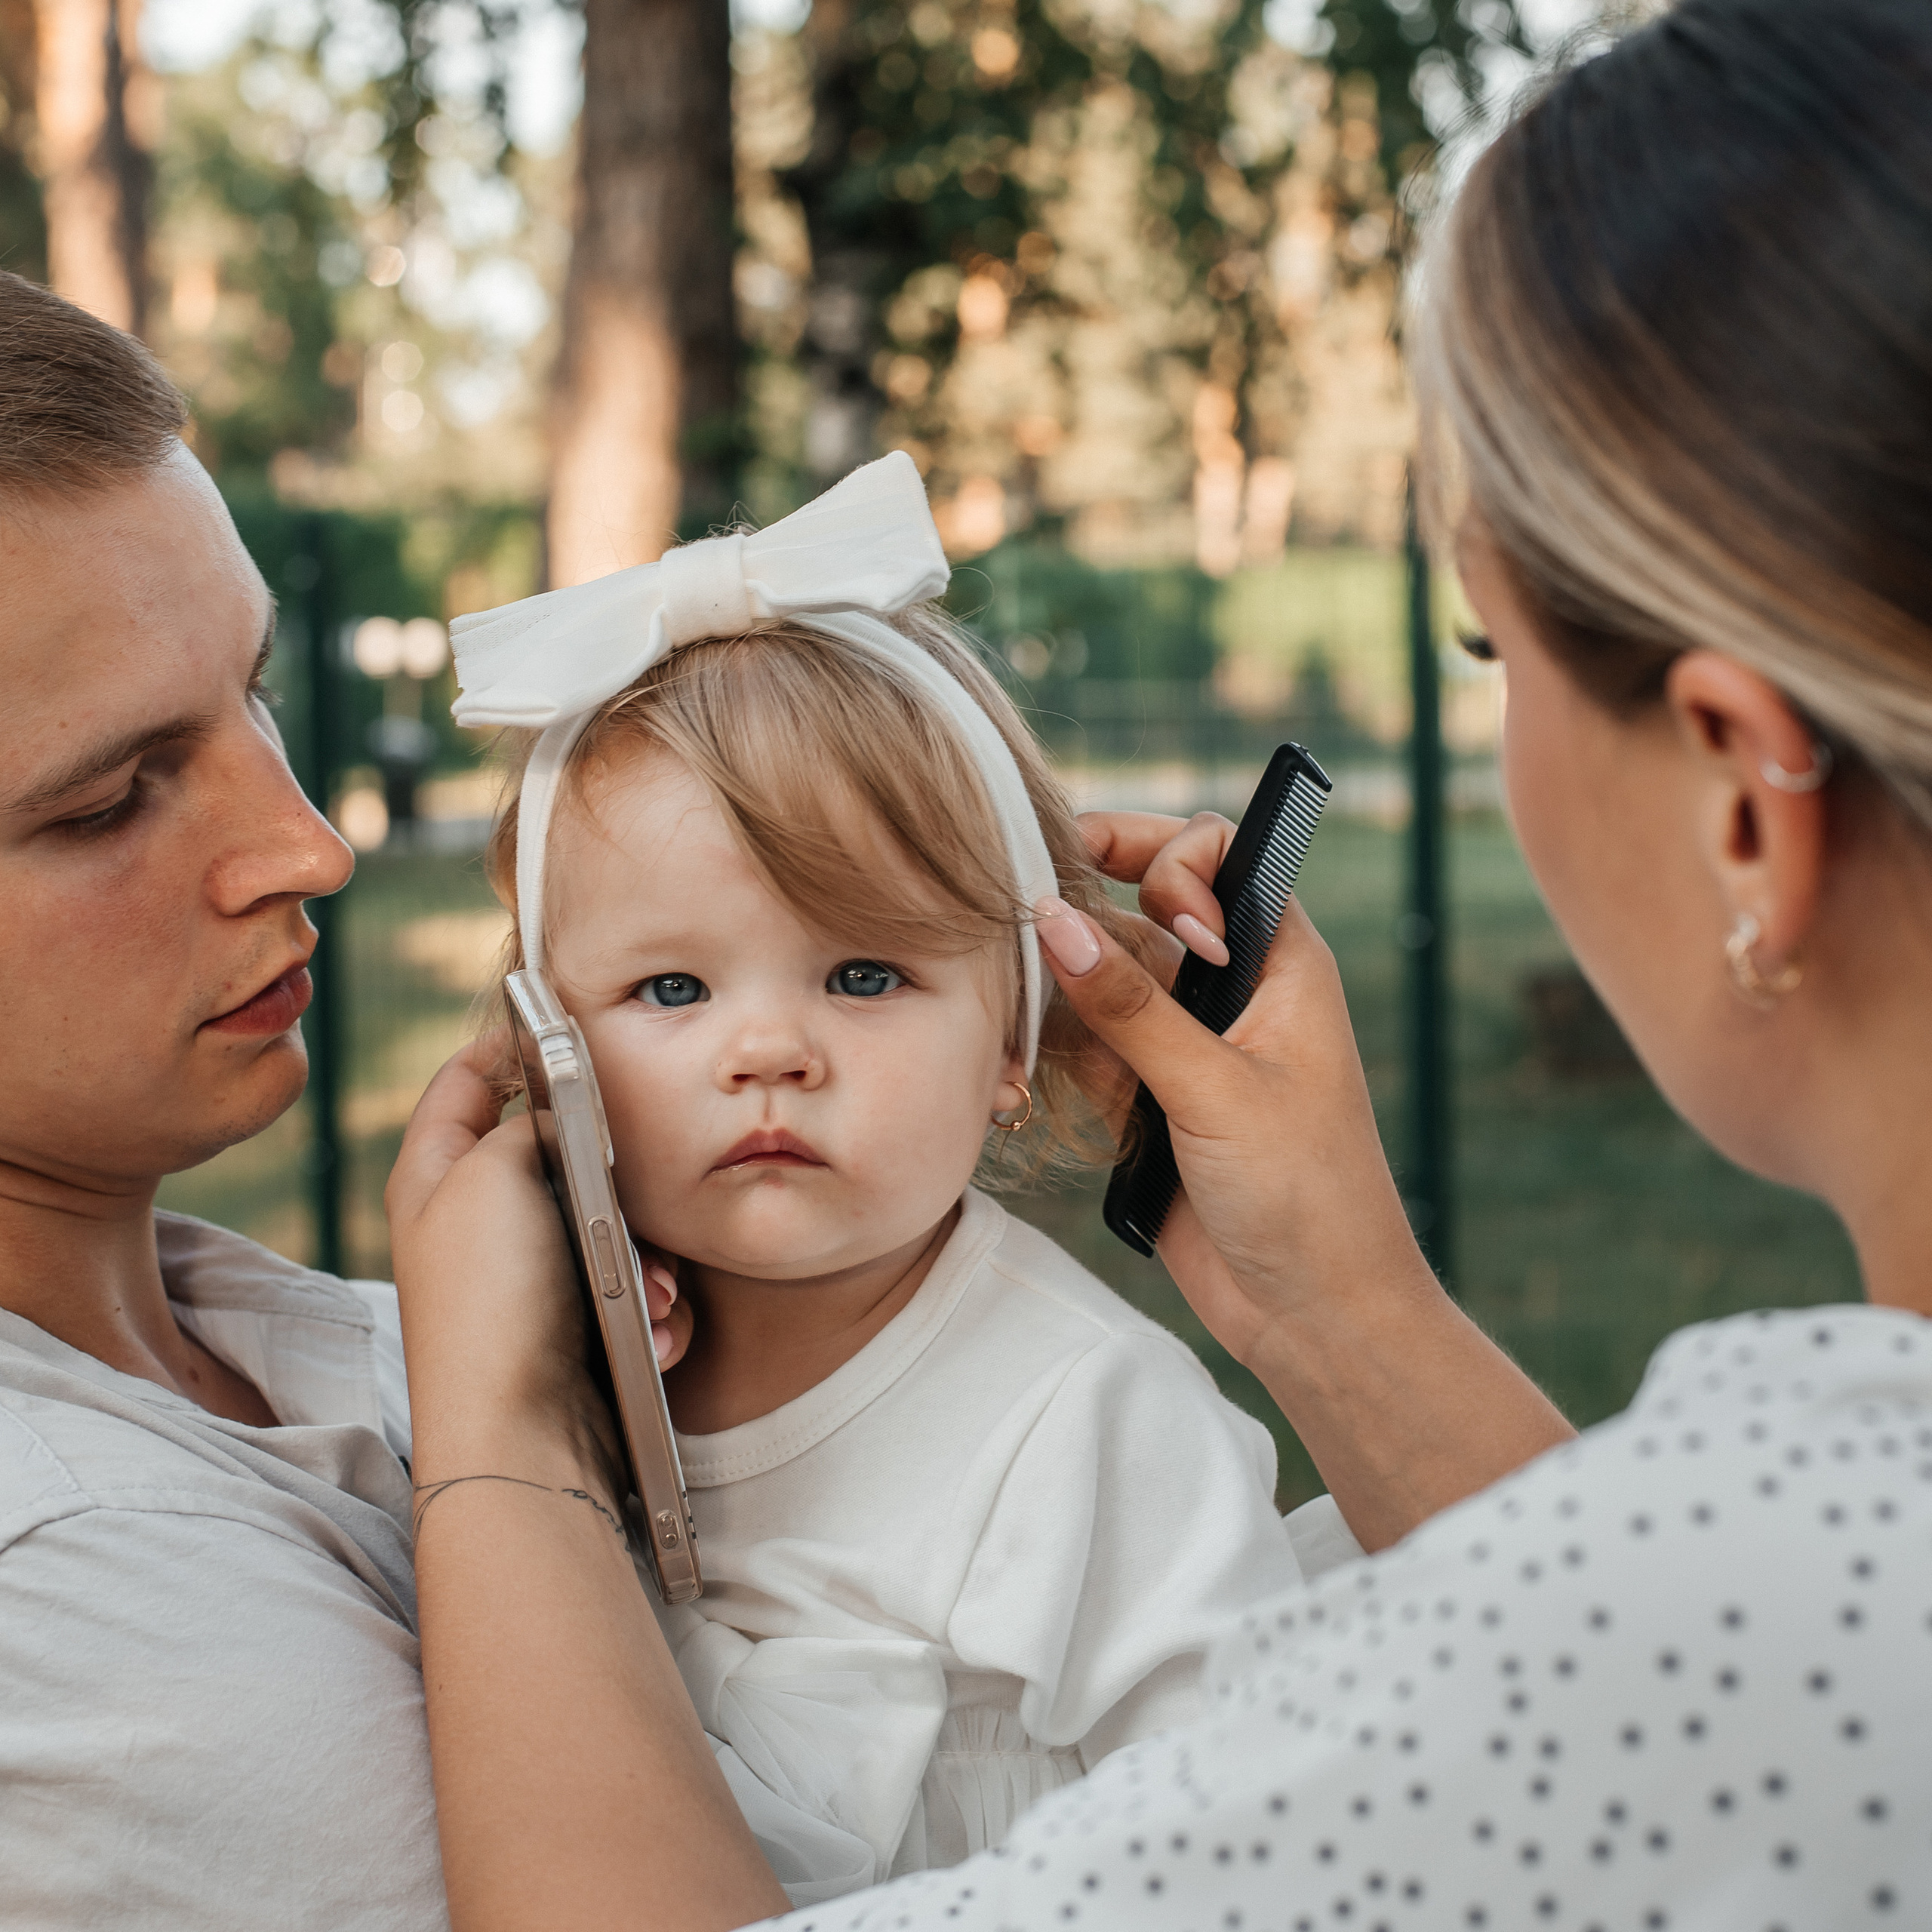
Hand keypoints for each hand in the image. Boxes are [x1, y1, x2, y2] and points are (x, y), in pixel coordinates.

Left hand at [385, 1039, 690, 1485]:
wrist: (517, 1438)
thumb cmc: (488, 1301)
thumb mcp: (493, 1172)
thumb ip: (529, 1120)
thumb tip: (561, 1116)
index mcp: (434, 1177)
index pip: (465, 1081)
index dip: (510, 1042)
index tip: (568, 1021)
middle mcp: (475, 1224)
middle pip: (561, 1152)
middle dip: (617, 1175)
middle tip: (636, 1188)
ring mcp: (525, 1280)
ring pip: (611, 1227)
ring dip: (646, 1257)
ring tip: (649, 1294)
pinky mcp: (570, 1330)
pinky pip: (629, 1293)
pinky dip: (649, 1312)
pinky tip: (649, 1336)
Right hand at [1049, 823, 1428, 1367]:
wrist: (1313, 1315)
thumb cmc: (1308, 1196)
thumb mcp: (1216, 1091)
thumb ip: (1131, 1007)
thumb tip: (1053, 921)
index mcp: (1280, 962)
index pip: (1218, 854)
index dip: (1170, 857)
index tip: (1148, 907)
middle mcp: (1231, 989)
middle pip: (1143, 904)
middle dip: (1089, 906)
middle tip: (1031, 913)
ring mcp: (1186, 1043)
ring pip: (1104, 976)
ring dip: (1065, 988)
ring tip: (1031, 1010)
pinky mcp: (1150, 1096)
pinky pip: (1087, 1044)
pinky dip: (1059, 1049)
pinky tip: (1036, 1065)